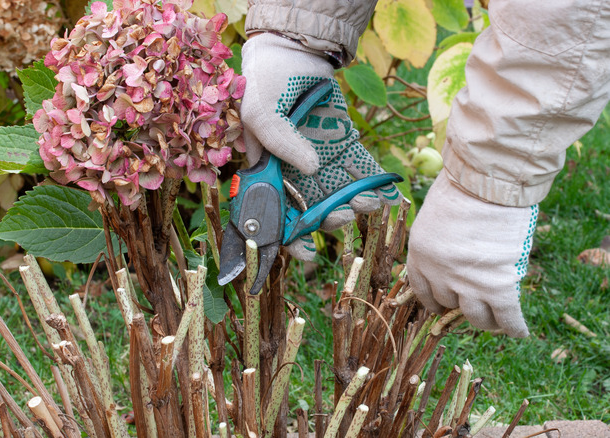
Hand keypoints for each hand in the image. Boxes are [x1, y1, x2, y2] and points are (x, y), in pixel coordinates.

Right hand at [241, 33, 400, 259]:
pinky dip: (372, 183)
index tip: (308, 252)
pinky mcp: (342, 143)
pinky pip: (358, 168)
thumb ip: (280, 143)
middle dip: (329, 219)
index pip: (274, 213)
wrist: (292, 50)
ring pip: (337, 192)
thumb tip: (310, 169)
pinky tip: (387, 195)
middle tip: (344, 216)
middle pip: (310, 208)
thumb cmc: (265, 83)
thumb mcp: (261, 113)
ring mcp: (319, 157)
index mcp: (267, 171)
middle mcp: (293, 170)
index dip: (289, 237)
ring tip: (368, 204)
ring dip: (353, 204)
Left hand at [407, 173, 536, 337]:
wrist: (487, 182)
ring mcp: (467, 282)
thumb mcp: (435, 215)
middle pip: (448, 304)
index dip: (435, 301)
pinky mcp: (497, 284)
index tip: (443, 307)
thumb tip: (452, 253)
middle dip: (461, 305)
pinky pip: (506, 315)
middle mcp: (439, 273)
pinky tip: (519, 333)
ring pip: (475, 316)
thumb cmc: (463, 188)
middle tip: (475, 306)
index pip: (422, 289)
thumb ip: (439, 240)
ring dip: (487, 321)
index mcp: (419, 253)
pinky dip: (514, 326)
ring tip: (496, 321)